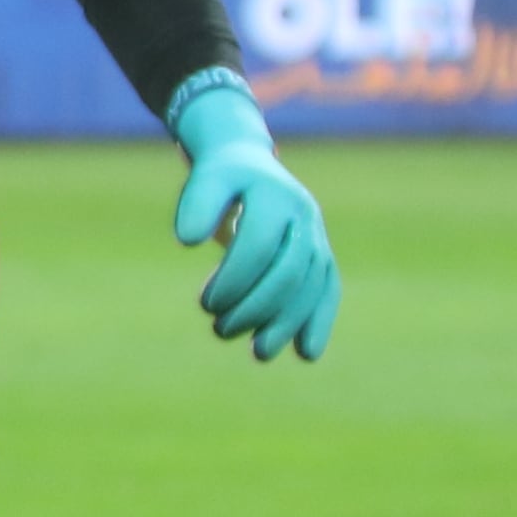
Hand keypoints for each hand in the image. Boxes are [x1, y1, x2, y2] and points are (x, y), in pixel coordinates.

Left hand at [167, 73, 336, 359]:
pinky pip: (327, 290)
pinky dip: (318, 322)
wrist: (248, 163)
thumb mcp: (206, 180)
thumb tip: (188, 240)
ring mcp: (317, 235)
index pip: (259, 244)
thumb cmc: (219, 178)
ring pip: (312, 285)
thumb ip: (197, 205)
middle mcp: (303, 215)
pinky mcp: (321, 254)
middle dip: (256, 307)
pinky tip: (306, 353)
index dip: (234, 278)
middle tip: (220, 330)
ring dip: (287, 323)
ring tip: (259, 353)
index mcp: (274, 195)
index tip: (205, 305)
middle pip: (288, 271)